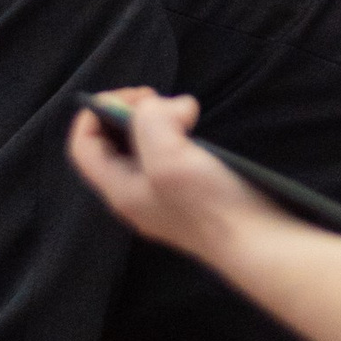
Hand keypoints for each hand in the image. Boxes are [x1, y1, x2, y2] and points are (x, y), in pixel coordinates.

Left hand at [65, 87, 263, 263]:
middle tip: (162, 101)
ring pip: (141, 150)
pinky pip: (167, 158)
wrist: (257, 244)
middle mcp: (134, 196)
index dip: (97, 112)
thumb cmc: (210, 206)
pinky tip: (197, 133)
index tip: (137, 96)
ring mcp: (161, 198)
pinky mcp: (188, 196)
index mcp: (119, 190)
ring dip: (156, 123)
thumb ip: (152, 123)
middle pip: (111, 145)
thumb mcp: (169, 158)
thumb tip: (169, 106)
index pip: (83, 145)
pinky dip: (176, 136)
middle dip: (130, 114)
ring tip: (183, 114)